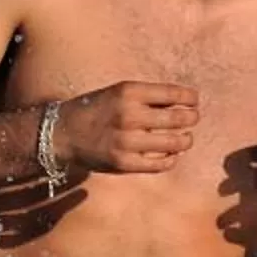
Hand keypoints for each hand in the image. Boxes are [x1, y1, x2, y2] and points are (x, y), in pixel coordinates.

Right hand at [54, 81, 199, 175]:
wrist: (62, 133)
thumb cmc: (96, 110)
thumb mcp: (118, 92)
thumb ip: (147, 97)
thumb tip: (182, 103)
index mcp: (128, 92)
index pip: (173, 94)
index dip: (190, 98)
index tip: (194, 101)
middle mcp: (128, 115)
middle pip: (178, 119)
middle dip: (192, 118)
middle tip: (193, 119)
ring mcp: (126, 141)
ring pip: (174, 143)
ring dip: (186, 140)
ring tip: (186, 138)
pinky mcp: (123, 163)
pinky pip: (160, 164)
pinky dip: (171, 159)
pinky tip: (171, 154)